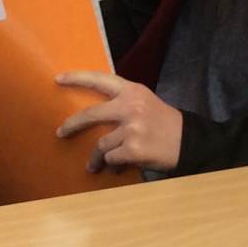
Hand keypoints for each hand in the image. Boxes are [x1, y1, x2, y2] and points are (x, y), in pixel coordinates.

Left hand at [54, 71, 183, 174]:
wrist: (189, 142)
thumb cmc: (164, 123)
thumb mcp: (145, 102)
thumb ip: (122, 102)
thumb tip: (92, 114)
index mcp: (132, 91)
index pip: (100, 79)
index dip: (77, 77)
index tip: (58, 78)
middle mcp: (131, 106)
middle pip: (90, 114)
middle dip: (72, 125)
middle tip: (60, 133)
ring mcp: (132, 128)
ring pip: (101, 144)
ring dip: (96, 158)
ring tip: (94, 166)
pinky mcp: (133, 148)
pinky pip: (111, 158)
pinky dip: (112, 166)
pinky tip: (117, 169)